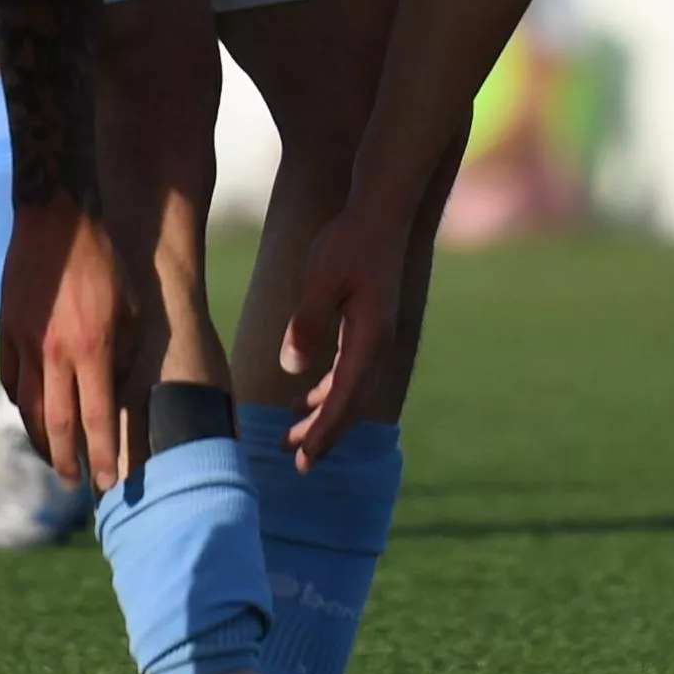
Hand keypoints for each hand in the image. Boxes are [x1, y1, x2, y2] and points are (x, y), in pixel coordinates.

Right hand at [0, 195, 138, 489]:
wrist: (57, 220)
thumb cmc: (105, 263)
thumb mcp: (131, 309)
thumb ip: (125, 356)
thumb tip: (118, 395)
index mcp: (94, 346)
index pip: (97, 417)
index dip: (103, 455)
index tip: (107, 484)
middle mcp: (56, 352)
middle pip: (56, 424)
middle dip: (67, 460)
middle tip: (75, 483)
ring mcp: (26, 342)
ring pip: (29, 408)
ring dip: (42, 439)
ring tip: (55, 457)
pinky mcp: (7, 330)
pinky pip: (12, 380)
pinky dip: (22, 404)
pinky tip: (32, 414)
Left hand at [278, 174, 417, 469]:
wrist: (383, 210)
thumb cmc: (351, 240)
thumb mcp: (322, 279)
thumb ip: (307, 323)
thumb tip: (290, 367)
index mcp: (369, 339)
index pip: (344, 398)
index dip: (323, 432)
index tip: (304, 460)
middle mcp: (378, 344)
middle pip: (350, 403)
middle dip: (323, 434)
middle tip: (295, 463)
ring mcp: (377, 336)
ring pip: (350, 390)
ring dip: (323, 414)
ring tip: (293, 436)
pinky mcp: (371, 325)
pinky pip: (350, 371)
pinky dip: (329, 390)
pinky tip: (305, 396)